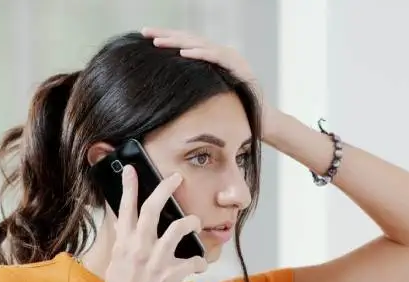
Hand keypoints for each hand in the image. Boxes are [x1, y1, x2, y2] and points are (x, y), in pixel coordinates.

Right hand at [101, 165, 207, 281]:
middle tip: (177, 178)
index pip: (124, 210)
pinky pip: (193, 260)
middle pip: (153, 209)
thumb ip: (122, 247)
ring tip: (196, 222)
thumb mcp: (114, 268)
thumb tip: (125, 230)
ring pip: (178, 228)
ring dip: (191, 222)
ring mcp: (156, 262)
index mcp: (123, 247)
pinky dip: (199, 261)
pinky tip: (199, 264)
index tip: (132, 170)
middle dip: (165, 189)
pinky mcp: (171, 276)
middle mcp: (138, 250)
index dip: (128, 187)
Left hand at [142, 27, 279, 133]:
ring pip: (200, 44)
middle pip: (190, 39)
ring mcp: (232, 58)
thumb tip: (171, 88)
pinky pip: (216, 57)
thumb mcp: (211, 97)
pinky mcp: (238, 66)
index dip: (168, 39)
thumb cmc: (236, 113)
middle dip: (167, 34)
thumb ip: (197, 87)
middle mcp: (223, 53)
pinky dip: (200, 54)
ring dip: (178, 42)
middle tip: (145, 31)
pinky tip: (184, 53)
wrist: (263, 123)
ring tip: (158, 42)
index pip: (187, 44)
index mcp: (215, 58)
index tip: (146, 37)